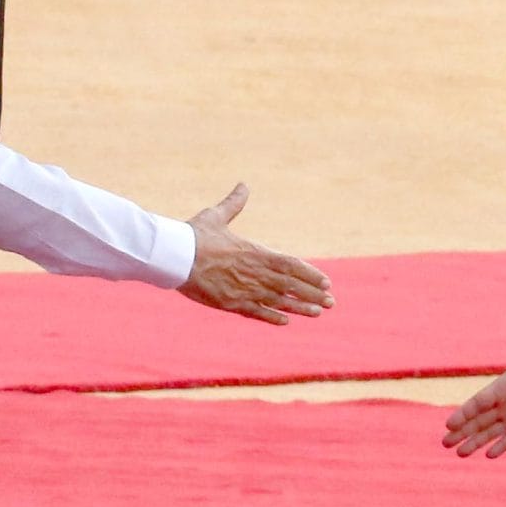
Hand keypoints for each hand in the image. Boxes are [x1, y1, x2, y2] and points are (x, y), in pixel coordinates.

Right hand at [181, 184, 332, 323]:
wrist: (175, 256)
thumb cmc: (195, 235)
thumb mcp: (216, 216)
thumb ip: (234, 204)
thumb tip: (243, 185)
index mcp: (255, 252)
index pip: (291, 264)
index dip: (310, 274)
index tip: (326, 281)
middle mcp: (255, 273)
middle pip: (290, 285)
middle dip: (312, 294)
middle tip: (331, 301)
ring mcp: (244, 290)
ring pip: (278, 301)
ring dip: (300, 307)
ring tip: (318, 312)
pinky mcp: (230, 303)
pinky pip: (256, 313)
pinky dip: (271, 317)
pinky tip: (285, 321)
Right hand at [443, 344, 505, 458]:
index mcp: (503, 387)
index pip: (478, 403)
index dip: (464, 414)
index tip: (449, 424)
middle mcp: (504, 403)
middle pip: (478, 421)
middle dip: (462, 432)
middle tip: (444, 443)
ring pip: (490, 432)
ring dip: (475, 443)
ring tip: (459, 454)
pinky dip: (501, 447)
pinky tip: (488, 455)